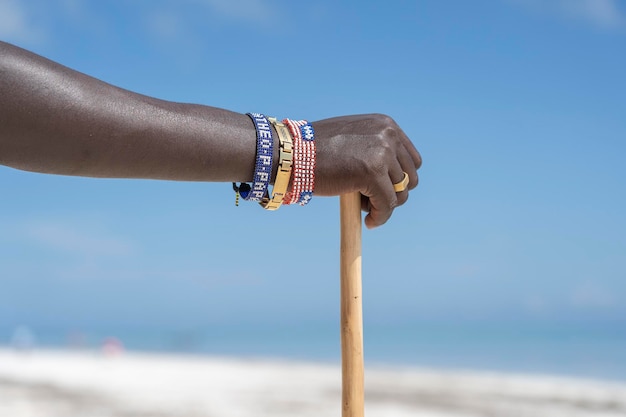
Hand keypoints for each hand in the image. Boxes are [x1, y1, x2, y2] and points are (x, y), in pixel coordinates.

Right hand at [312, 114, 421, 228]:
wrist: (292, 153)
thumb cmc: (314, 149)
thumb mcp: (352, 138)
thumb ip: (373, 148)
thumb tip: (390, 174)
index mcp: (385, 125)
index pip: (411, 160)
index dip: (398, 180)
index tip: (382, 190)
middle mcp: (388, 135)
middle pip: (409, 178)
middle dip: (391, 194)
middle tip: (369, 200)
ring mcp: (382, 154)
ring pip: (400, 194)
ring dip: (384, 206)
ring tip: (363, 207)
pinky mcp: (373, 174)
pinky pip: (387, 206)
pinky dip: (380, 218)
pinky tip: (368, 222)